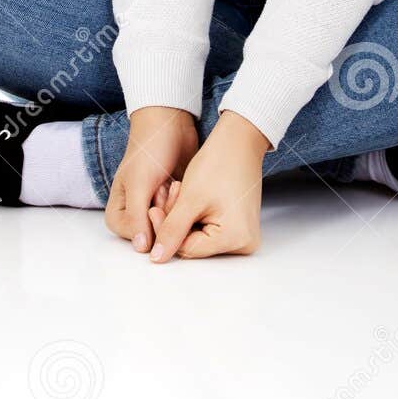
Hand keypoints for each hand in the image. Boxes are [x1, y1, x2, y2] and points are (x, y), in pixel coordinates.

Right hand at [104, 106, 197, 252]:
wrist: (169, 123)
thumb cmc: (148, 149)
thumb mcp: (139, 183)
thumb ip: (137, 218)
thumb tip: (142, 248)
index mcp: (119, 213)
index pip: (137, 240)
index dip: (151, 226)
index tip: (156, 201)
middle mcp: (135, 215)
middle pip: (157, 235)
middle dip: (166, 212)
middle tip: (166, 187)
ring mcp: (155, 209)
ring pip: (171, 227)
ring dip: (175, 206)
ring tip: (173, 182)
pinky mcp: (173, 203)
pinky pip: (181, 216)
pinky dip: (183, 202)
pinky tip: (180, 183)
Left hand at [146, 111, 270, 261]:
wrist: (239, 140)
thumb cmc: (219, 163)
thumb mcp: (190, 199)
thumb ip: (172, 231)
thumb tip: (158, 258)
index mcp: (235, 238)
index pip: (187, 249)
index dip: (165, 231)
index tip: (153, 209)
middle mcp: (244, 243)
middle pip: (195, 244)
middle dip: (175, 223)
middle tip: (166, 196)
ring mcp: (243, 235)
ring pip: (200, 237)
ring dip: (183, 219)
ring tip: (178, 192)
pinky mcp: (238, 226)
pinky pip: (210, 229)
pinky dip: (196, 216)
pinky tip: (190, 197)